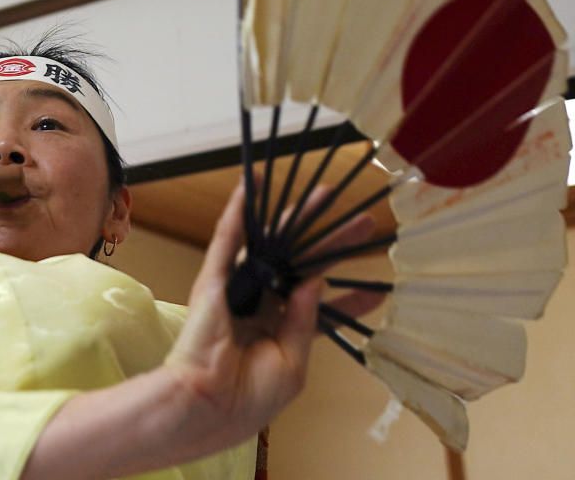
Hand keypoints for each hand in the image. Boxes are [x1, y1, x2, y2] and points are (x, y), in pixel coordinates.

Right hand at [163, 177, 377, 448]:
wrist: (209, 404)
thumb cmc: (250, 397)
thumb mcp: (293, 365)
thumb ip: (305, 322)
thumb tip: (316, 282)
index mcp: (280, 333)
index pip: (320, 307)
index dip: (349, 297)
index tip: (378, 287)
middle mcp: (261, 305)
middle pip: (303, 265)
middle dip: (334, 244)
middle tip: (363, 223)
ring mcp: (239, 289)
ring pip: (272, 243)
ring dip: (296, 216)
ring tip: (325, 193)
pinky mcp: (215, 279)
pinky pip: (230, 238)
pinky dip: (238, 209)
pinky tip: (252, 182)